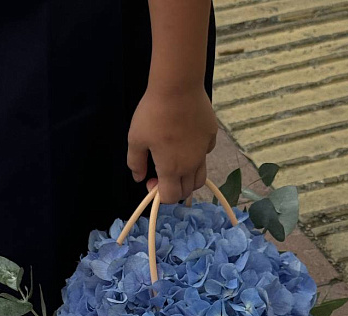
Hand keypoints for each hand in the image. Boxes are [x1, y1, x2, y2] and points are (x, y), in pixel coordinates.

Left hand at [127, 85, 217, 203]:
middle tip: (162, 172)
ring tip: (177, 163)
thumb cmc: (153, 113)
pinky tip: (187, 141)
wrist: (178, 86)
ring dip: (188, 178)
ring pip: (200, 177)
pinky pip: (206, 154)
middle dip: (174, 188)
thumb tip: (139, 177)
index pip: (171, 197)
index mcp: (172, 169)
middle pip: (187, 191)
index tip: (151, 180)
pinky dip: (197, 156)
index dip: (160, 195)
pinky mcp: (211, 136)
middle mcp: (191, 165)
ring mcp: (204, 151)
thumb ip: (135, 163)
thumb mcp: (135, 139)